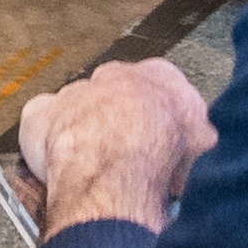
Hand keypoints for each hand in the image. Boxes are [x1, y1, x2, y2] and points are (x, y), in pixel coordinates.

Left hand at [9, 60, 218, 237]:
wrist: (121, 171)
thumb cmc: (164, 160)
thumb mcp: (205, 145)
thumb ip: (200, 136)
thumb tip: (205, 146)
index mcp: (163, 76)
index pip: (162, 89)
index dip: (159, 122)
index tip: (158, 144)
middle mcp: (118, 76)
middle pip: (118, 97)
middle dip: (120, 124)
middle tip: (126, 160)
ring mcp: (77, 93)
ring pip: (79, 110)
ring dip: (84, 135)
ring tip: (95, 171)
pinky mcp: (43, 114)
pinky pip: (42, 123)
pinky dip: (45, 142)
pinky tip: (57, 165)